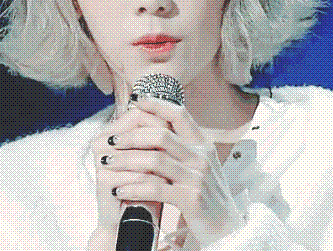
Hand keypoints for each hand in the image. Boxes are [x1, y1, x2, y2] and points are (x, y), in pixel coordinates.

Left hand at [91, 95, 243, 247]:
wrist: (226, 229)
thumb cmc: (205, 195)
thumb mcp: (198, 165)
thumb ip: (181, 148)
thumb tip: (154, 127)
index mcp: (203, 144)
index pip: (179, 114)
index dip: (157, 104)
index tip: (136, 102)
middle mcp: (202, 156)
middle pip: (161, 134)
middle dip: (131, 135)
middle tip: (111, 140)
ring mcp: (198, 177)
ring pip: (155, 159)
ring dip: (126, 160)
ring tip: (107, 163)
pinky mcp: (192, 199)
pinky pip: (156, 188)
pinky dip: (133, 187)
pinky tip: (118, 190)